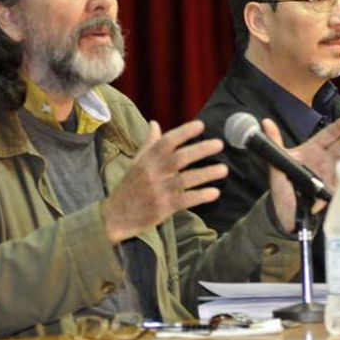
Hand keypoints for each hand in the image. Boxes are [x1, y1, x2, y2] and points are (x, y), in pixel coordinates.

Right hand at [101, 120, 227, 244]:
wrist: (115, 216)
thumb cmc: (129, 186)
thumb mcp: (136, 163)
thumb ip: (149, 143)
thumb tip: (154, 123)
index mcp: (147, 160)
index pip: (166, 141)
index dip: (184, 132)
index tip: (201, 125)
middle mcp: (153, 173)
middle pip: (179, 158)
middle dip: (200, 150)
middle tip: (220, 144)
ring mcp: (158, 191)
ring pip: (185, 179)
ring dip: (206, 174)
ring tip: (224, 169)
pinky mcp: (163, 208)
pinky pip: (185, 201)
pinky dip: (200, 196)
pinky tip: (215, 192)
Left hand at [263, 117, 339, 232]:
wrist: (284, 212)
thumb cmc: (281, 186)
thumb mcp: (277, 161)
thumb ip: (274, 141)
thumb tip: (266, 122)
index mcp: (310, 151)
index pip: (326, 136)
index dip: (336, 128)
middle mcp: (322, 160)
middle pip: (338, 147)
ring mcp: (328, 174)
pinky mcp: (332, 189)